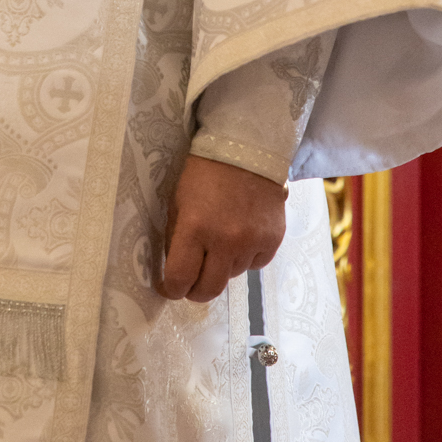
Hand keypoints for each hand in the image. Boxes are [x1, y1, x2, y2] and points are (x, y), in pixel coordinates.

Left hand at [161, 154, 285, 302]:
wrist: (247, 150)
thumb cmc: (205, 173)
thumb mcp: (179, 202)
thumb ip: (176, 238)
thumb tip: (175, 271)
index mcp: (195, 227)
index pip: (180, 279)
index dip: (171, 289)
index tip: (168, 287)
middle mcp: (225, 240)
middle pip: (208, 290)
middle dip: (195, 291)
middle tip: (190, 283)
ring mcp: (252, 242)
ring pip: (232, 275)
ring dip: (222, 266)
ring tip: (220, 240)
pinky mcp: (272, 240)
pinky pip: (254, 264)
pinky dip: (245, 257)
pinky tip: (241, 236)